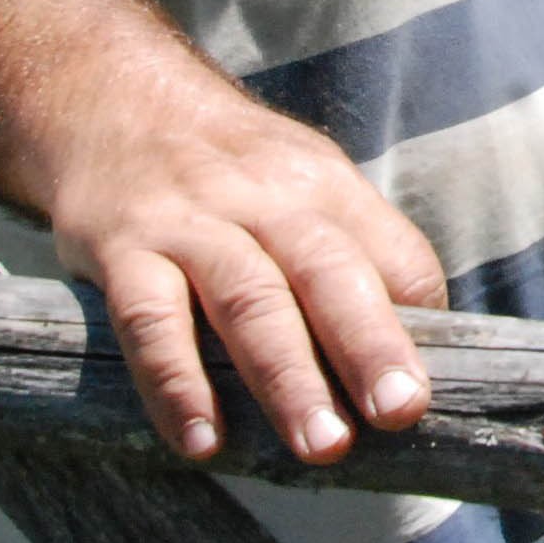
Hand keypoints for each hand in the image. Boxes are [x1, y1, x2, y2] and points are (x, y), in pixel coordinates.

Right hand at [45, 94, 449, 465]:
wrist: (116, 97)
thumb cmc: (232, 168)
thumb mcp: (303, 181)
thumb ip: (354, 251)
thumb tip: (414, 345)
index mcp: (326, 185)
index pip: (396, 254)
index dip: (418, 323)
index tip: (427, 389)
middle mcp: (266, 197)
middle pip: (329, 271)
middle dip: (369, 345)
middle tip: (398, 413)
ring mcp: (192, 221)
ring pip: (249, 298)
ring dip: (287, 377)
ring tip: (320, 445)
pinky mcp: (123, 247)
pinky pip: (151, 321)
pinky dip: (176, 384)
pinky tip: (201, 440)